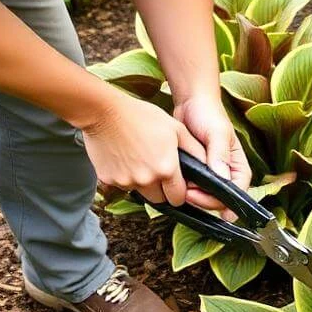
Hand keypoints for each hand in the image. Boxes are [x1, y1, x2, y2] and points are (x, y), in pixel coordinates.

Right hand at [82, 91, 203, 205]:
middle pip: (160, 200)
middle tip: (157, 171)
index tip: (176, 185)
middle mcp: (147, 180)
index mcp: (166, 169)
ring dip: (143, 184)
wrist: (103, 111)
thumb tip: (208, 166)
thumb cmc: (141, 116)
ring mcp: (126, 181)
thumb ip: (194, 150)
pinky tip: (124, 158)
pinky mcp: (108, 180)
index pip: (178, 198)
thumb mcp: (176, 129)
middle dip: (162, 191)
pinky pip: (121, 186)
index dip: (178, 192)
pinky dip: (124, 177)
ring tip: (139, 160)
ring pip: (140, 193)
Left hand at [174, 94, 251, 216]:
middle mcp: (227, 176)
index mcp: (239, 168)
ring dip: (192, 196)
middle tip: (186, 191)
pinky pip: (192, 189)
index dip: (224, 203)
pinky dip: (184, 189)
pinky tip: (175, 182)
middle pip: (220, 200)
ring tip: (180, 183)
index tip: (207, 203)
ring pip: (204, 197)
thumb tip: (222, 178)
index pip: (237, 193)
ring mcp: (211, 177)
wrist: (190, 103)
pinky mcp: (196, 175)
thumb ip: (219, 155)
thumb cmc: (209, 114)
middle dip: (203, 199)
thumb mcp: (217, 133)